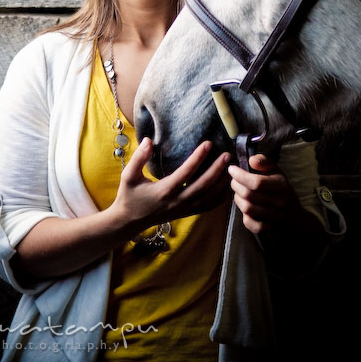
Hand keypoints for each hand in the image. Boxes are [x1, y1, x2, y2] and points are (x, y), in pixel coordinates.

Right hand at [111, 137, 230, 236]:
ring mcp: (183, 209)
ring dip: (221, 183)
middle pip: (203, 185)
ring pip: (209, 198)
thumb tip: (147, 140)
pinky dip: (219, 198)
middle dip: (217, 170)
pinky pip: (207, 207)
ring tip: (231, 169)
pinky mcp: (186, 213)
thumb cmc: (129, 195)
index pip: (187, 172)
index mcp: (164, 190)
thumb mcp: (129, 175)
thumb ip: (139, 158)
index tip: (209, 144)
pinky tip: (226, 187)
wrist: (129, 221)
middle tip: (227, 155)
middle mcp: (177, 201)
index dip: (199, 157)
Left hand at [228, 153, 299, 233]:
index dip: (240, 175)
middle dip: (236, 185)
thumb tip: (251, 160)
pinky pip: (251, 224)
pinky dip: (244, 215)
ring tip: (238, 192)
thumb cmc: (280, 186)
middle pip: (249, 195)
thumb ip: (263, 161)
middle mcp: (280, 202)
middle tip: (234, 180)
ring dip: (237, 198)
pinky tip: (245, 206)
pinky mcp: (269, 228)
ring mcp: (275, 217)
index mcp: (281, 185)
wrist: (293, 212)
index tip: (231, 169)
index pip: (257, 182)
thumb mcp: (275, 169)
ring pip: (247, 208)